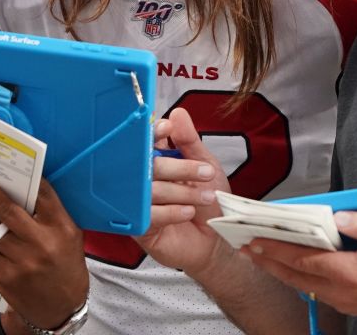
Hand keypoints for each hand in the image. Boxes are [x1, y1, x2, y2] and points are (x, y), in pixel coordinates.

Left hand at [0, 163, 87, 329]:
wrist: (63, 308)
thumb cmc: (66, 264)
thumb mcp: (69, 235)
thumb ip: (48, 213)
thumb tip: (19, 185)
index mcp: (61, 228)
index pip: (40, 193)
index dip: (20, 175)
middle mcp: (41, 243)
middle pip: (5, 208)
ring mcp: (21, 262)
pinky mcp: (4, 277)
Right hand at [134, 107, 232, 277]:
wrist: (217, 242)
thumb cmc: (209, 203)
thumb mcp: (206, 166)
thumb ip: (190, 142)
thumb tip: (178, 113)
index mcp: (156, 161)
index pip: (144, 142)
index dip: (152, 133)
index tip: (166, 128)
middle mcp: (144, 180)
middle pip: (148, 166)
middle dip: (179, 168)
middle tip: (205, 174)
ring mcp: (140, 203)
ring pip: (150, 190)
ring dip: (181, 192)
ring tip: (204, 198)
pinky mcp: (140, 227)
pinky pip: (147, 214)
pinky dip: (170, 211)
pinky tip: (187, 212)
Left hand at [244, 210, 356, 322]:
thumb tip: (340, 216)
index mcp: (352, 273)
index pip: (303, 259)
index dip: (274, 250)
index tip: (254, 241)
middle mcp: (344, 291)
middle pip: (295, 276)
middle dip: (268, 261)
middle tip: (245, 248)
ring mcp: (348, 302)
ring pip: (305, 287)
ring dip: (281, 271)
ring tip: (262, 256)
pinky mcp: (354, 307)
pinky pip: (319, 292)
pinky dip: (301, 279)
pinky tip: (294, 269)